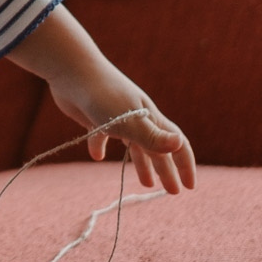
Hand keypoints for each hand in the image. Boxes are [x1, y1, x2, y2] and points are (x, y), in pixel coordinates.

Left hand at [49, 69, 196, 195]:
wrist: (71, 69)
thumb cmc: (103, 95)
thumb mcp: (129, 120)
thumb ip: (152, 136)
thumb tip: (179, 144)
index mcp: (150, 118)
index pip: (176, 143)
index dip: (185, 164)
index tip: (190, 187)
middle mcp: (137, 117)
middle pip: (157, 148)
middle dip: (167, 170)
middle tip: (172, 192)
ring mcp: (116, 116)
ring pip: (134, 144)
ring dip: (142, 164)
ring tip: (146, 184)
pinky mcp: (95, 115)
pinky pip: (101, 135)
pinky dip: (100, 146)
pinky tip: (96, 156)